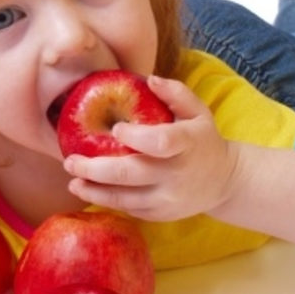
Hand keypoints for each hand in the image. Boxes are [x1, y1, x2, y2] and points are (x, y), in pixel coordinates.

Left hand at [63, 75, 238, 220]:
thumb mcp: (198, 111)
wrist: (224, 181)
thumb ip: (175, 93)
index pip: (160, 142)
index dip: (136, 137)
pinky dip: (106, 200)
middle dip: (95, 168)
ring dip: (93, 190)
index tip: (115, 128)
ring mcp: (168, 199)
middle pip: (131, 173)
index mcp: (187, 144)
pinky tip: (88, 190)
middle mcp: (176, 175)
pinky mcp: (160, 214)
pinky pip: (128, 209)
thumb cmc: (203, 139)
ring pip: (124, 198)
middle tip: (70, 161)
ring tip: (72, 180)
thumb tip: (149, 78)